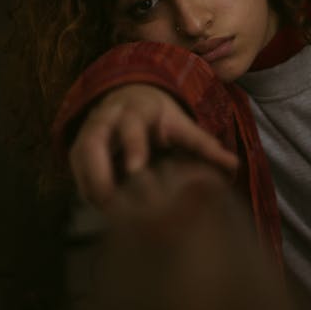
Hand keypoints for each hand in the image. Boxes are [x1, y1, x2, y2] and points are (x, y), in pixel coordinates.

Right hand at [68, 84, 238, 208]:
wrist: (129, 97)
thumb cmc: (159, 116)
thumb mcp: (181, 124)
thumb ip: (203, 144)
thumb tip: (234, 165)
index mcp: (137, 108)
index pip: (132, 125)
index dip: (133, 146)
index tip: (137, 170)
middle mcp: (108, 117)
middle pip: (94, 142)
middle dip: (100, 175)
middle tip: (113, 205)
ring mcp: (89, 131)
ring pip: (80, 158)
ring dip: (93, 187)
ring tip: (111, 212)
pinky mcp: (78, 148)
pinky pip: (77, 172)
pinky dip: (89, 191)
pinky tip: (106, 208)